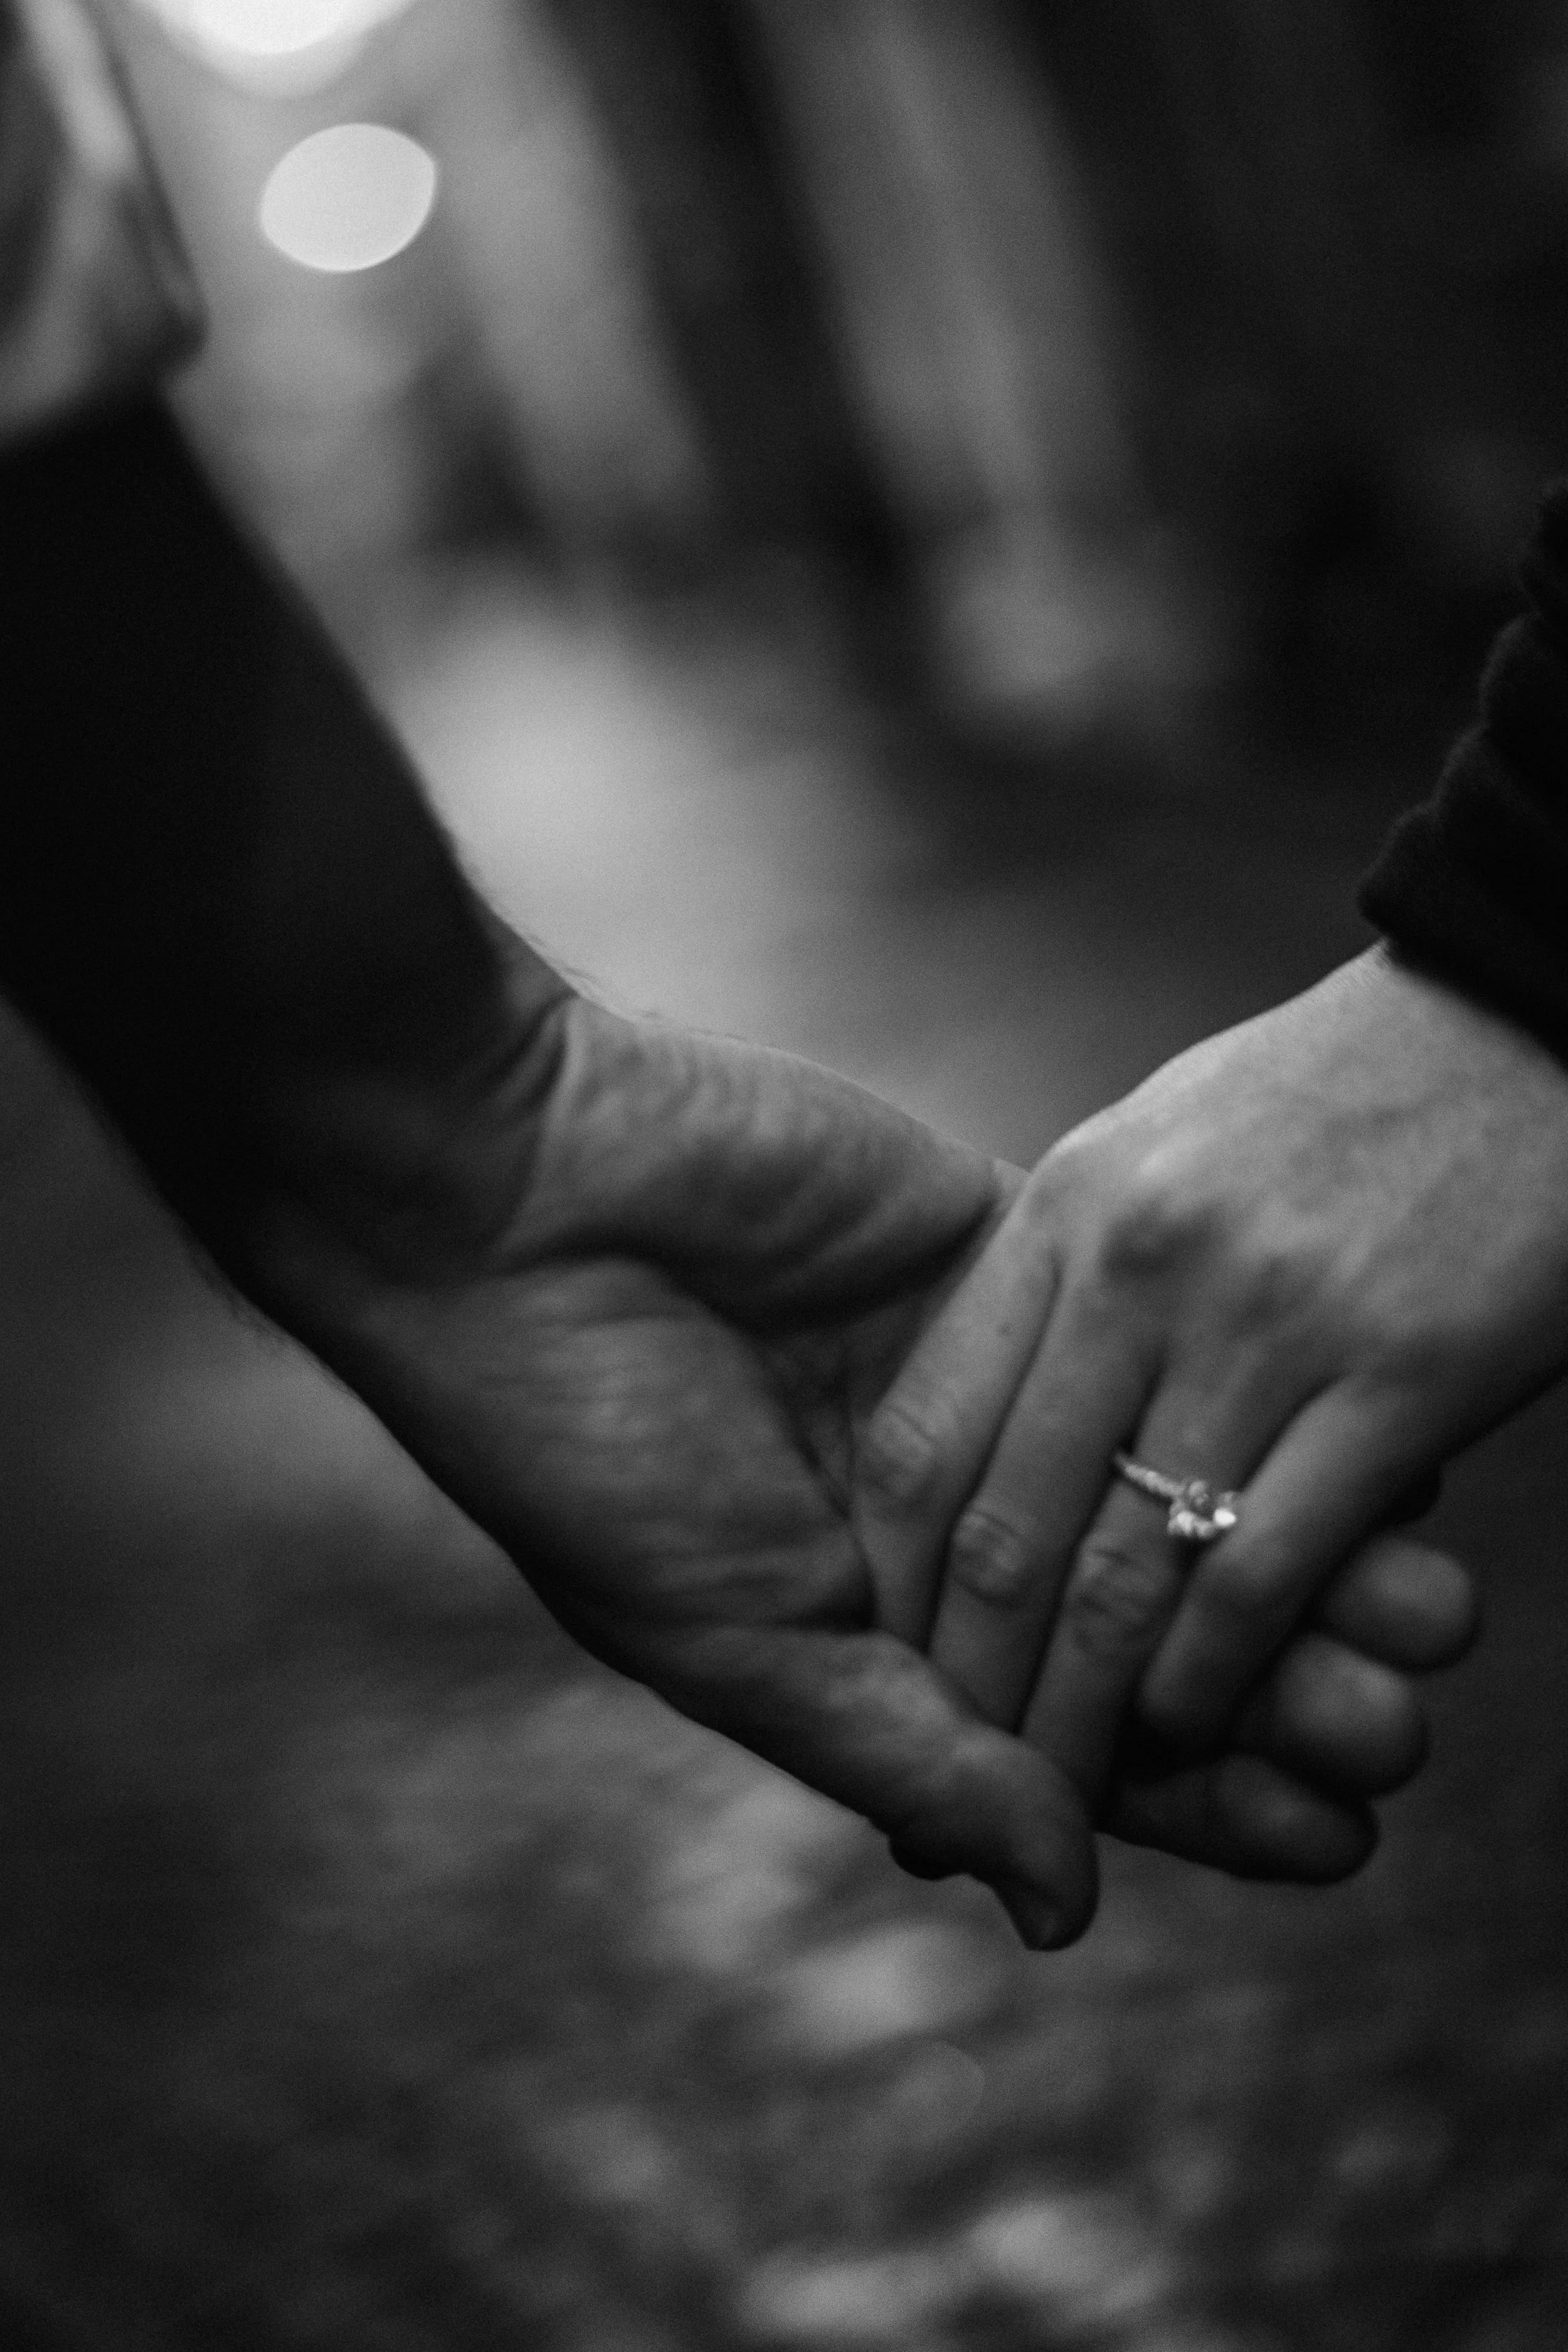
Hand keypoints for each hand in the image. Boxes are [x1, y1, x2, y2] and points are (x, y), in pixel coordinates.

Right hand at [240, 991, 1475, 1943]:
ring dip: (1291, 1551)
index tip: (1332, 1842)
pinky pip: (1152, 1340)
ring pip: (1169, 1486)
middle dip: (1270, 1686)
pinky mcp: (1001, 1255)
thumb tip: (1071, 1912)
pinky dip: (1246, 1394)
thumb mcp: (733, 1634)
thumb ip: (913, 1756)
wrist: (515, 1198)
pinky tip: (1358, 1441)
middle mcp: (934, 1519)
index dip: (1192, 1797)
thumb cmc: (580, 1438)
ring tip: (1429, 1617)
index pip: (1057, 1740)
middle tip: (1400, 1733)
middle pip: (1141, 1623)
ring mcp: (973, 1385)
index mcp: (860, 1629)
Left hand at [858, 946, 1566, 1799]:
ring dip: (1082, 1714)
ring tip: (1054, 1797)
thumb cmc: (1319, 1104)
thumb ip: (1057, 1280)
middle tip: (952, 1785)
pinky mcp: (1399, 1378)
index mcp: (1067, 1212)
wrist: (1513, 1020)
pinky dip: (1212, 1676)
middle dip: (969, 1685)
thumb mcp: (1149, 1154)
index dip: (888, 1580)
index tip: (878, 1667)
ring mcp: (1268, 1323)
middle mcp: (1143, 1269)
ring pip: (1126, 1574)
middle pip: (1008, 1528)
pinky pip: (1265, 1569)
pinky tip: (1187, 1727)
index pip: (925, 1433)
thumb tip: (982, 1420)